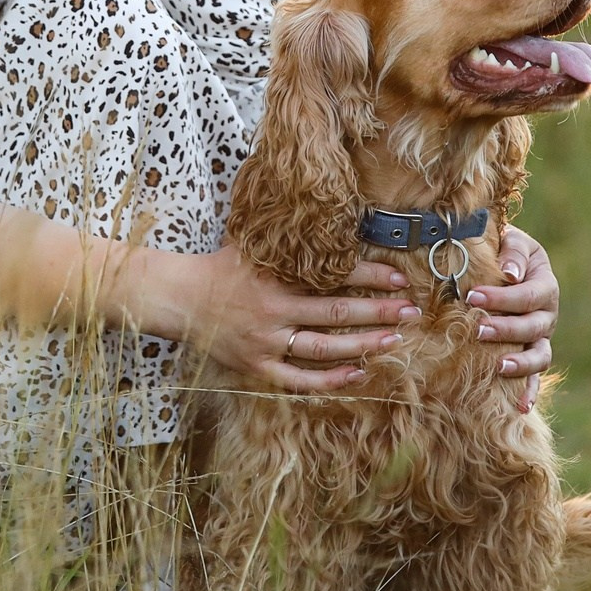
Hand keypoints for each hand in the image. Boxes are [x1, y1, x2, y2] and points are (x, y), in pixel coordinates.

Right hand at [148, 246, 417, 393]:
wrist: (179, 298)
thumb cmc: (219, 267)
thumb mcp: (252, 242)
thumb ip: (285, 235)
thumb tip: (321, 210)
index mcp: (277, 277)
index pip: (334, 276)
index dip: (370, 276)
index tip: (400, 278)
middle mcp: (274, 311)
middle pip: (337, 314)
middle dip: (378, 312)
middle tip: (411, 312)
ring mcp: (266, 343)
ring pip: (324, 348)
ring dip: (363, 345)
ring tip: (394, 340)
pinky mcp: (257, 367)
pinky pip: (299, 380)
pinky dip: (329, 380)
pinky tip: (358, 374)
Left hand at [469, 226, 559, 412]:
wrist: (503, 263)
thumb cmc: (503, 249)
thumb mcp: (512, 240)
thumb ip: (512, 251)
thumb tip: (509, 274)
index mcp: (545, 283)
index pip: (529, 295)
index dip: (503, 299)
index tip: (473, 298)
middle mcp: (548, 313)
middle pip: (534, 327)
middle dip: (506, 330)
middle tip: (478, 330)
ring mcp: (542, 337)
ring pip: (540, 355)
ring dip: (520, 364)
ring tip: (498, 366)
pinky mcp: (532, 354)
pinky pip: (536, 377)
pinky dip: (530, 391)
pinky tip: (520, 407)